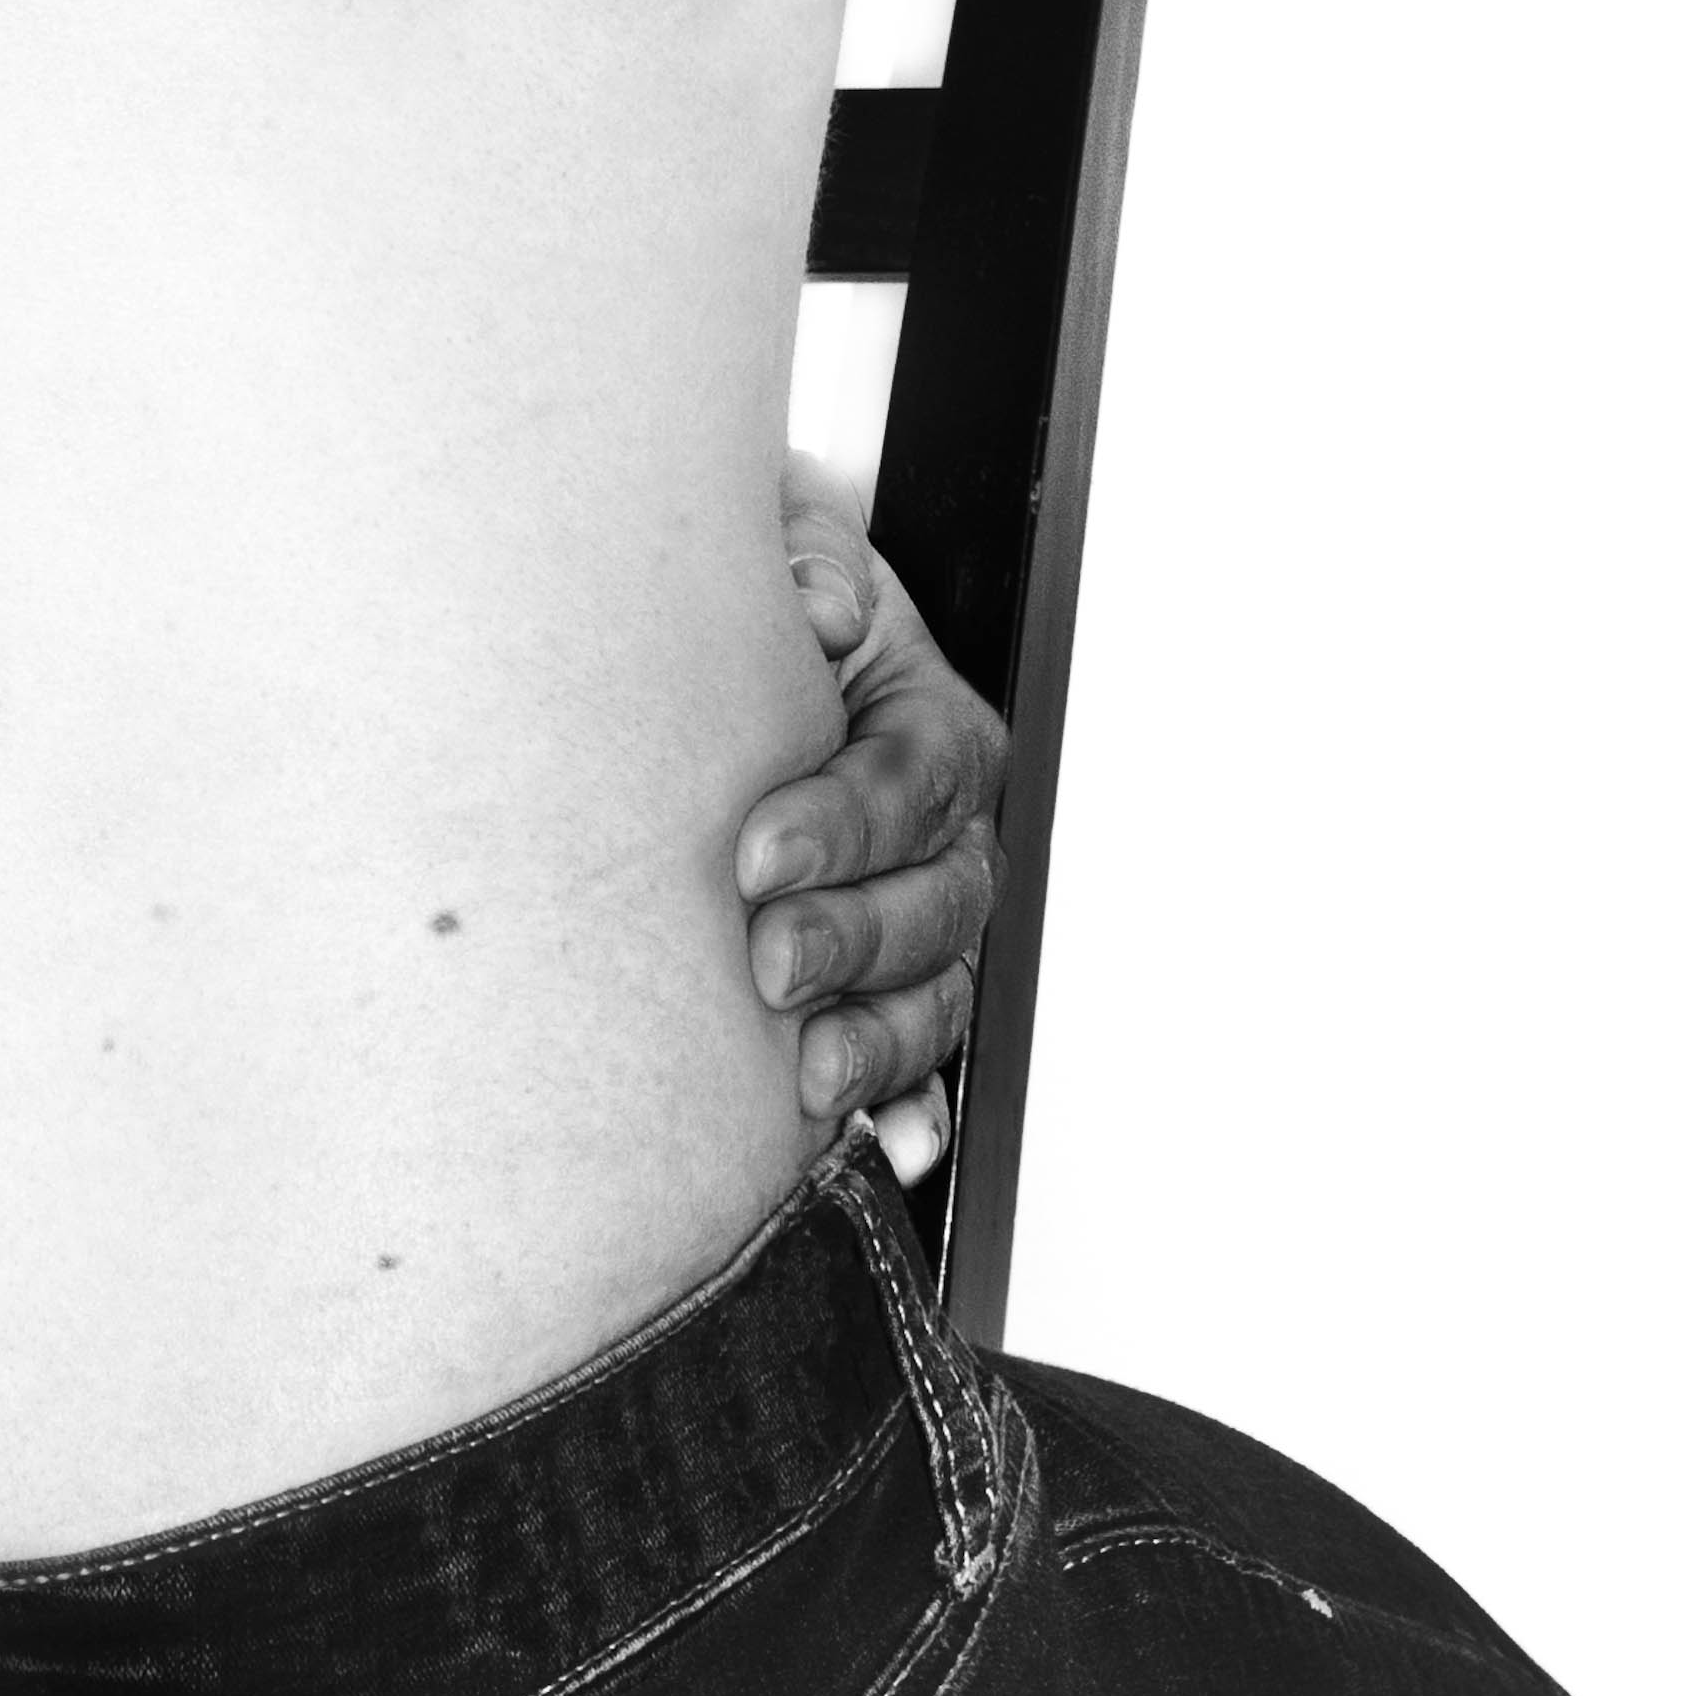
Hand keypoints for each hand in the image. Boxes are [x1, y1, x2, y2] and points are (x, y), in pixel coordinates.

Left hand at [742, 462, 1007, 1163]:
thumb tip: (823, 610)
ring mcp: (928, 921)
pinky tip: (886, 1143)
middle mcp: (950, 835)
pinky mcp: (890, 988)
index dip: (844, 825)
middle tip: (768, 960)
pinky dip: (907, 1105)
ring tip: (806, 1073)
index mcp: (934, 727)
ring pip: (936, 993)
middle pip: (936, 902)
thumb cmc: (771, 615)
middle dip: (855, 940)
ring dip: (879, 1040)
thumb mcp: (790, 553)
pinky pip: (921, 1060)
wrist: (745, 663)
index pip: (913, 781)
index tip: (756, 854)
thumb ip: (808, 561)